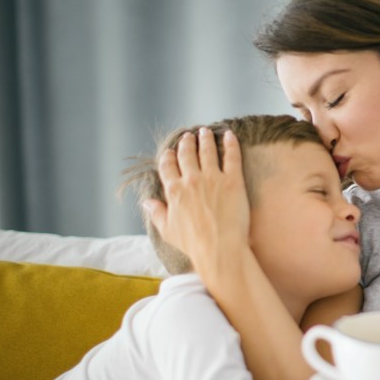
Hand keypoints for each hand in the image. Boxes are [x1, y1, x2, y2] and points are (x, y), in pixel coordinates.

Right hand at [145, 127, 248, 274]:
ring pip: (207, 151)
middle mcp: (191, 180)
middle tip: (189, 136)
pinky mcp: (233, 181)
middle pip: (187, 154)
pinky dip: (230, 143)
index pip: (168, 167)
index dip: (169, 157)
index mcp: (174, 191)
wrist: (218, 248)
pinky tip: (230, 135)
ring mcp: (212, 178)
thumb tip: (146, 203)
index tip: (171, 151)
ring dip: (206, 139)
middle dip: (187, 143)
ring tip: (206, 131)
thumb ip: (157, 213)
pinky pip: (231, 156)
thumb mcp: (167, 230)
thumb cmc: (193, 243)